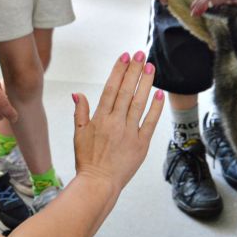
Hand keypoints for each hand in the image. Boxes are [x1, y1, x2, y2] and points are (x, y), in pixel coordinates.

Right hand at [71, 51, 163, 189]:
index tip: (125, 56)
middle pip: (126, 91)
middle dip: (134, 71)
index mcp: (100, 118)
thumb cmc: (87, 160)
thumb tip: (77, 93)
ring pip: (139, 103)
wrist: (98, 183)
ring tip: (151, 67)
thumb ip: (80, 112)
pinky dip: (155, 108)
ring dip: (146, 83)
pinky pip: (150, 123)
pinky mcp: (141, 144)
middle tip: (141, 54)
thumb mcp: (78, 134)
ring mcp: (129, 133)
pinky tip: (159, 94)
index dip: (118, 71)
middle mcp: (115, 122)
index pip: (111, 88)